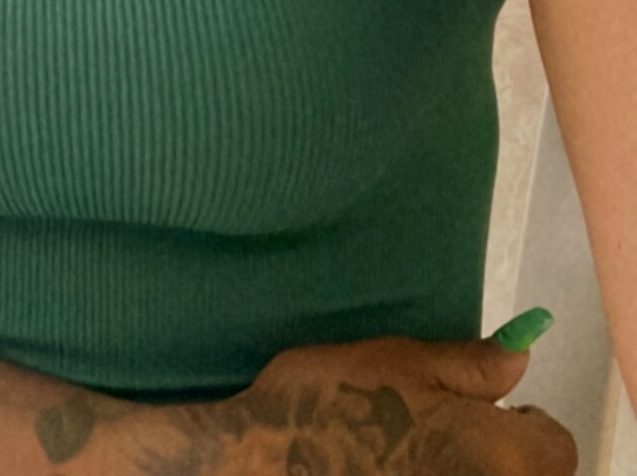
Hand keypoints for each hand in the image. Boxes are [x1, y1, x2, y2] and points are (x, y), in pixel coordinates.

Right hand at [208, 332, 578, 472]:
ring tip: (414, 457)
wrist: (266, 463)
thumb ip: (473, 366)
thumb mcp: (403, 363)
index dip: (521, 425)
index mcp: (502, 456)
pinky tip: (391, 471)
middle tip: (440, 436)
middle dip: (498, 456)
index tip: (476, 414)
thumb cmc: (336, 403)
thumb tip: (523, 355)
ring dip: (466, 470)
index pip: (554, 445)